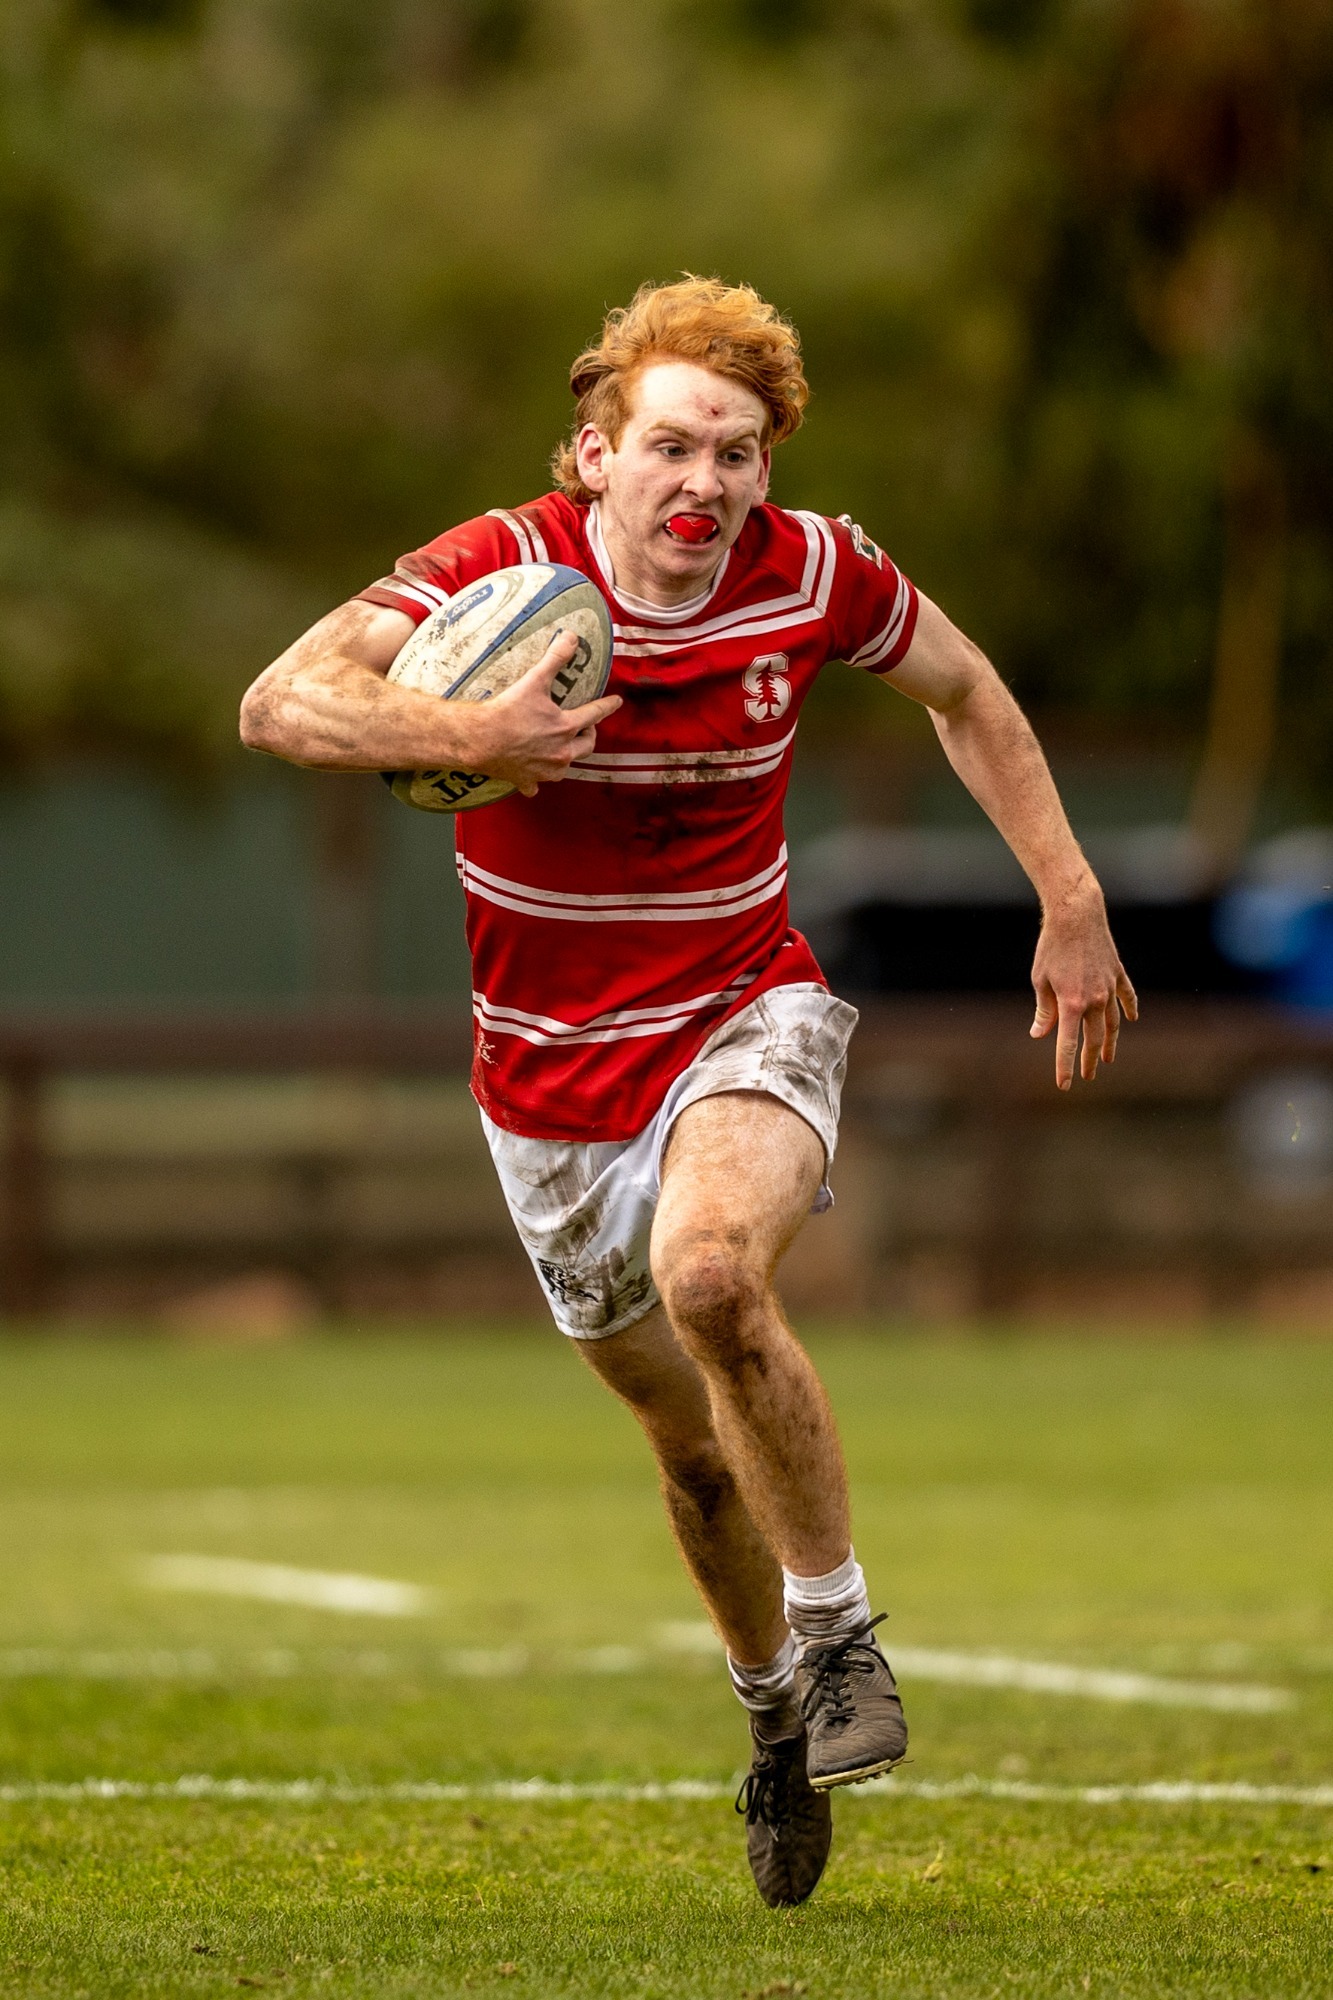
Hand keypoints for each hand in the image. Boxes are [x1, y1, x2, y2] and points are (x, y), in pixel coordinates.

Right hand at [458, 631, 620, 796]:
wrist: (479, 739)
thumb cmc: (507, 711)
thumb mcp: (534, 680)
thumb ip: (554, 658)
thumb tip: (571, 637)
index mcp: (565, 728)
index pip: (594, 713)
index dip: (607, 705)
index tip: (616, 702)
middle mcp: (561, 753)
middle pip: (586, 746)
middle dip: (589, 736)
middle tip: (586, 728)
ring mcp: (544, 770)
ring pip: (565, 766)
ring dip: (567, 757)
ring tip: (563, 749)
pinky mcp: (526, 781)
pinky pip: (535, 785)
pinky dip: (536, 781)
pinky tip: (533, 780)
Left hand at [1029, 886, 1137, 1088]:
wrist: (1076, 915)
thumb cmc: (1052, 947)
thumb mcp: (1040, 979)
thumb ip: (1043, 1010)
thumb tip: (1040, 1033)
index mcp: (1071, 1004)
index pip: (1067, 1044)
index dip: (1065, 1067)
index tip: (1065, 1085)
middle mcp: (1094, 1000)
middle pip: (1095, 1039)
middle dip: (1090, 1060)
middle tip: (1088, 1076)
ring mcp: (1109, 987)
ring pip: (1113, 1023)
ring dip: (1110, 1042)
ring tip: (1107, 1058)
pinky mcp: (1117, 973)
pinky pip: (1127, 996)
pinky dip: (1130, 1009)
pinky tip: (1131, 1019)